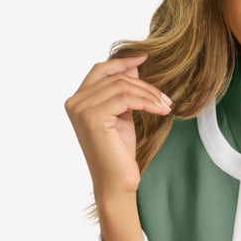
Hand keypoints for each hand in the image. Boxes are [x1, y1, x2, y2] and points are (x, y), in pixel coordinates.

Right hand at [65, 53, 171, 198]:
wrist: (117, 183)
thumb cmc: (119, 154)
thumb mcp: (123, 117)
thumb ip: (123, 92)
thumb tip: (134, 66)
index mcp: (78, 101)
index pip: (100, 70)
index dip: (122, 62)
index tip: (145, 57)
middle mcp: (75, 102)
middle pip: (115, 77)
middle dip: (144, 85)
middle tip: (165, 98)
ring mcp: (81, 109)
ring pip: (122, 86)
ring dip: (149, 94)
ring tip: (166, 106)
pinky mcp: (93, 117)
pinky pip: (126, 98)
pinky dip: (147, 101)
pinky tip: (160, 110)